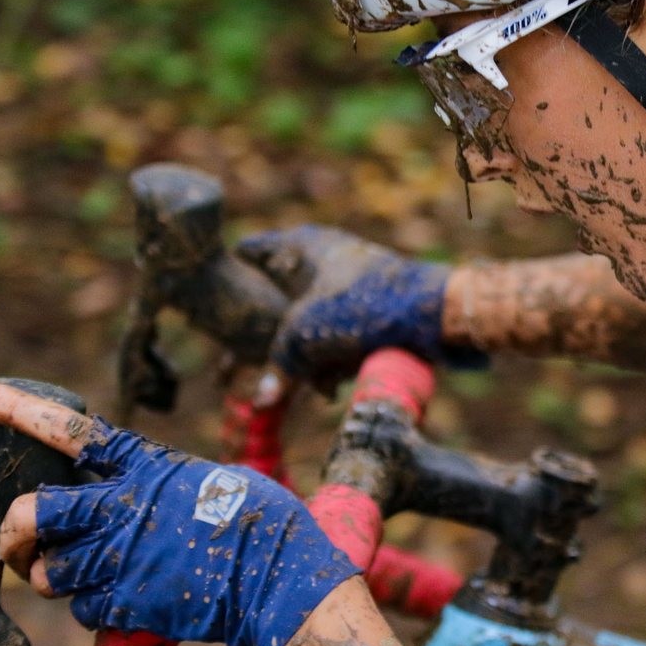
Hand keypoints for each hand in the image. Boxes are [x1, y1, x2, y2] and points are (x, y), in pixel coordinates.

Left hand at [0, 379, 358, 645]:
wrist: (281, 575)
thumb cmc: (261, 522)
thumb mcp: (210, 479)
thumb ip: (160, 482)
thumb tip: (135, 496)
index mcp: (147, 466)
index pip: (70, 432)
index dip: (19, 409)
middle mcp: (125, 507)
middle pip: (35, 512)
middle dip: (15, 531)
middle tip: (19, 543)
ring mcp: (122, 556)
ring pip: (49, 570)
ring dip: (54, 576)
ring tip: (77, 576)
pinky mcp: (126, 600)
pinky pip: (81, 606)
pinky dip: (91, 606)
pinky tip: (120, 598)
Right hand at [236, 225, 484, 387]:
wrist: (436, 314)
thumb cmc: (365, 308)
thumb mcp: (307, 333)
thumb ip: (277, 362)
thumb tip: (261, 399)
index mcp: (300, 246)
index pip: (247, 253)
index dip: (225, 280)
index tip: (209, 313)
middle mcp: (320, 259)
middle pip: (272, 296)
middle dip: (258, 338)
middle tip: (231, 371)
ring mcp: (344, 284)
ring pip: (303, 321)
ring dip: (296, 356)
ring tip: (286, 387)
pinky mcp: (365, 310)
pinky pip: (333, 335)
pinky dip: (327, 359)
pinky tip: (329, 388)